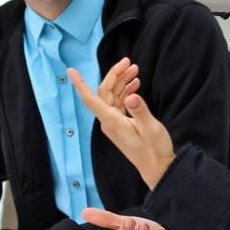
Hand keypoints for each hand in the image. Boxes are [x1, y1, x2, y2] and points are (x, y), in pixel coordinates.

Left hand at [69, 62, 174, 187]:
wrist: (157, 167)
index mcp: (112, 122)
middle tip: (129, 61)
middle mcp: (109, 122)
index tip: (71, 71)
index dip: (80, 84)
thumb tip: (131, 95)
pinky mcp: (121, 124)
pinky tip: (135, 84)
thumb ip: (141, 111)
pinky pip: (119, 103)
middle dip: (115, 75)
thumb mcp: (151, 128)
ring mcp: (114, 123)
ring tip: (135, 69)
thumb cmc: (154, 149)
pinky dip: (126, 91)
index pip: (91, 99)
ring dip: (122, 81)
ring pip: (112, 96)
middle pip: (105, 92)